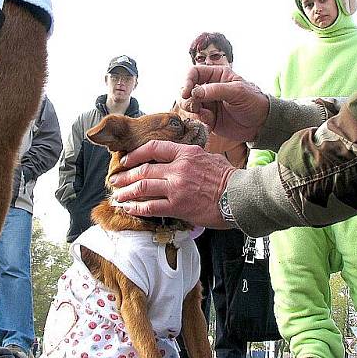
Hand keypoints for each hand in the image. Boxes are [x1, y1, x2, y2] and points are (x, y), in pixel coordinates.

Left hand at [109, 140, 236, 228]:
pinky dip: (137, 208)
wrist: (240, 196)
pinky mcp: (178, 206)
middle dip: (125, 176)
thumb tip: (179, 159)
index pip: (153, 148)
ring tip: (117, 196)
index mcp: (186, 153)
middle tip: (115, 180)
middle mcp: (178, 168)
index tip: (126, 160)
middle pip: (143, 170)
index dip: (135, 154)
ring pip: (143, 188)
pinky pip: (151, 207)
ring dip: (126, 192)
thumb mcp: (209, 158)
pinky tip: (129, 208)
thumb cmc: (229, 178)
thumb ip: (191, 157)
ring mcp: (177, 188)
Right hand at [179, 65, 268, 141]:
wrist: (261, 124)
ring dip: (191, 110)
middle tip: (195, 107)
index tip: (186, 93)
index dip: (186, 81)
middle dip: (186, 99)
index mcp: (217, 75)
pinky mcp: (208, 118)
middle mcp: (209, 88)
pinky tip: (209, 123)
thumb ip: (215, 90)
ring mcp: (207, 103)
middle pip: (186, 89)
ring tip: (204, 115)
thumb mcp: (237, 92)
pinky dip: (199, 121)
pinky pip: (195, 118)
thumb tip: (194, 92)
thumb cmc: (253, 102)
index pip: (194, 73)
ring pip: (188, 105)